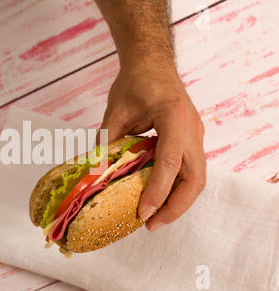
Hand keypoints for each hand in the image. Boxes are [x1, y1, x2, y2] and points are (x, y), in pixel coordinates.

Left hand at [99, 63, 205, 230]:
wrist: (153, 64)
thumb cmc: (135, 82)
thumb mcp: (115, 112)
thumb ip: (106, 143)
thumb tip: (94, 176)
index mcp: (173, 116)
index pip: (170, 160)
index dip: (157, 190)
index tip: (143, 213)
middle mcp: (192, 128)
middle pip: (195, 177)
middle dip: (176, 206)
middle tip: (151, 225)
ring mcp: (196, 134)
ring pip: (197, 178)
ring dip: (179, 202)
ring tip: (155, 218)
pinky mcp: (192, 140)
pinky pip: (191, 170)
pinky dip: (177, 189)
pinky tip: (159, 199)